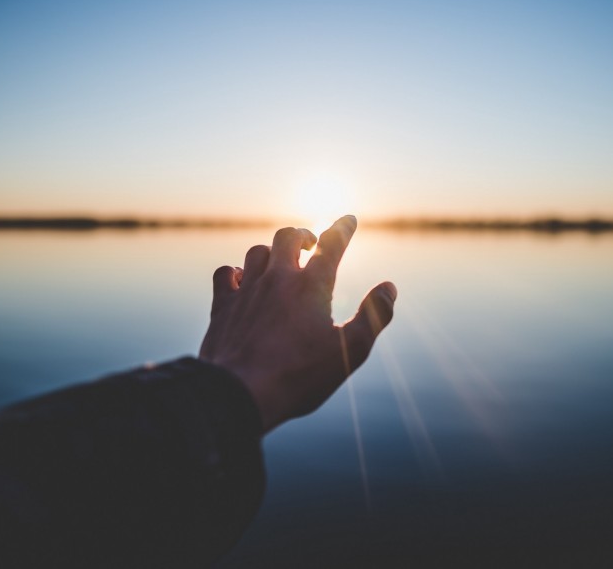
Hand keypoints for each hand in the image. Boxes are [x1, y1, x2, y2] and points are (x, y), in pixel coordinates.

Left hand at [199, 215, 396, 432]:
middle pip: (288, 236)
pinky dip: (236, 271)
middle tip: (310, 244)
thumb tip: (389, 287)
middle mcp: (278, 279)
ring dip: (271, 252)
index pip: (331, 244)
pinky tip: (242, 280)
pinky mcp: (223, 306)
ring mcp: (247, 290)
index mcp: (312, 286)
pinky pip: (226, 273)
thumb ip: (374, 316)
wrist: (240, 393)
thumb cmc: (300, 376)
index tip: (349, 219)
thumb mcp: (350, 351)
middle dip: (303, 235)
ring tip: (280, 262)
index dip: (342, 228)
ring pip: (257, 252)